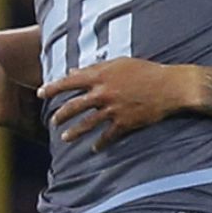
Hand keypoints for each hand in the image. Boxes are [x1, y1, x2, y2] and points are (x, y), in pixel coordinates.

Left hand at [39, 58, 194, 150]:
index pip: (69, 82)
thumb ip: (96, 68)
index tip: (40, 93)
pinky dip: (100, 144)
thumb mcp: (120, 63)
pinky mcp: (125, 122)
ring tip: (65, 138)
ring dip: (74, 132)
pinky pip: (108, 136)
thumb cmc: (147, 70)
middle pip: (74, 106)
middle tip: (52, 121)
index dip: (52, 88)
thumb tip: (74, 71)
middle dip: (60, 115)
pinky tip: (94, 149)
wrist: (171, 86)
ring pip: (87, 123)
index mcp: (101, 76)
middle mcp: (103, 93)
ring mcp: (113, 109)